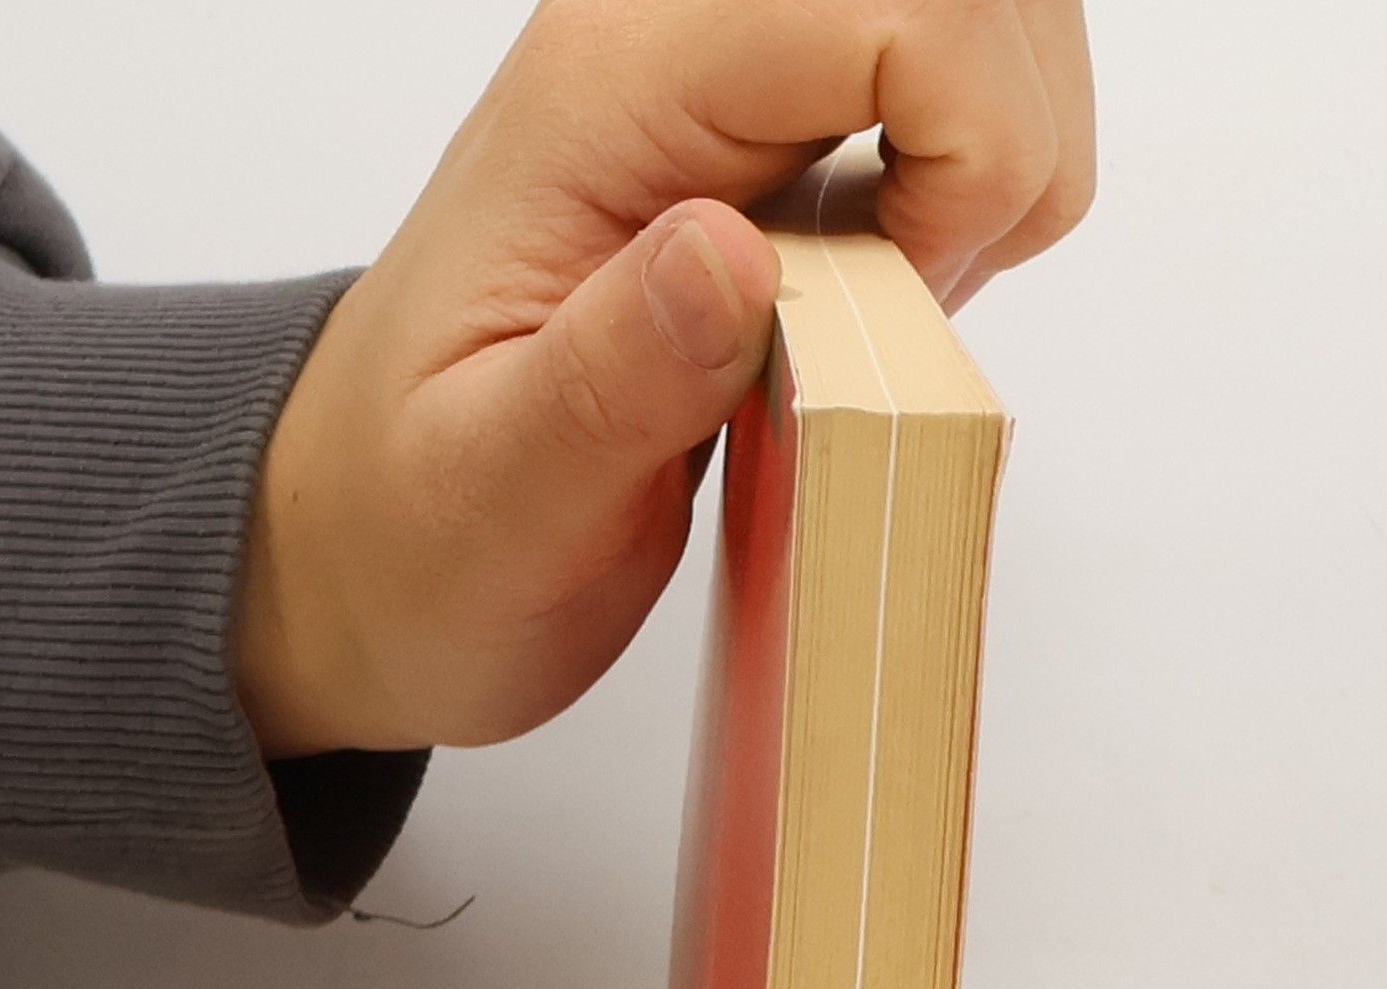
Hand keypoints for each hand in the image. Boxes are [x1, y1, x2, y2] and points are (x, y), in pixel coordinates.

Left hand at [234, 0, 1095, 758]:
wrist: (380, 538)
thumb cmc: (421, 527)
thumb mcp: (490, 493)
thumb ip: (604, 378)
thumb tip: (729, 257)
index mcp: (610, 96)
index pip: (891, 0)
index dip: (964, 150)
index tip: (903, 304)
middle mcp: (682, 52)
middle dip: (1006, 150)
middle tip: (909, 306)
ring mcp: (740, 91)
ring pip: (986, 25)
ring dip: (1002, 173)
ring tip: (895, 309)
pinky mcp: (782, 147)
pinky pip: (955, 102)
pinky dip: (979, 201)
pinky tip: (890, 297)